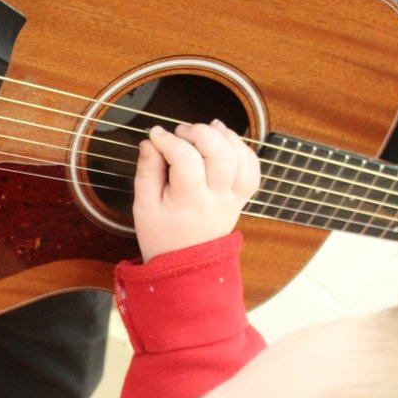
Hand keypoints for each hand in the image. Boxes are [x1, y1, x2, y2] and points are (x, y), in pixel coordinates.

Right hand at [133, 121, 260, 260]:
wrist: (186, 269)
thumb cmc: (162, 239)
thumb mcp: (144, 207)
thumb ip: (147, 172)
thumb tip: (149, 143)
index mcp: (189, 203)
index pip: (185, 159)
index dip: (169, 140)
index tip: (155, 135)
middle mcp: (217, 200)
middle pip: (222, 155)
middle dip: (202, 133)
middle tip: (182, 132)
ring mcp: (233, 200)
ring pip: (243, 160)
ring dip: (227, 137)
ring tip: (208, 129)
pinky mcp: (240, 199)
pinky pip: (253, 171)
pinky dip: (244, 151)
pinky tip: (226, 143)